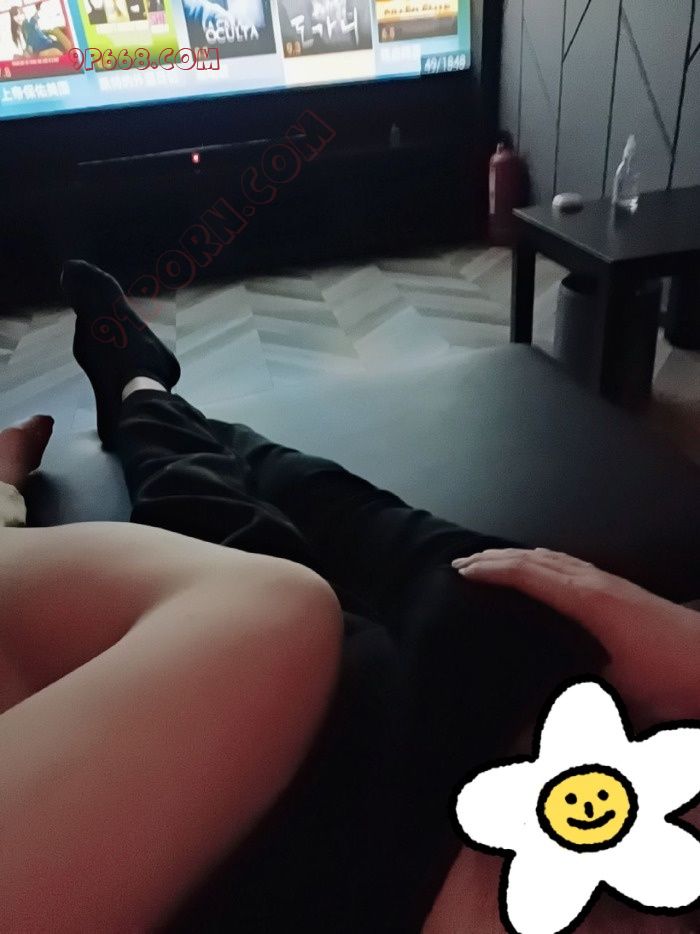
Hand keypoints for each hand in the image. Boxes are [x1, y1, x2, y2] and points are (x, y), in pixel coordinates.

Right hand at [452, 548, 699, 723]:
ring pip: (554, 557)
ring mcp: (610, 582)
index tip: (459, 572)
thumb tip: (521, 730)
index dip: (491, 570)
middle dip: (496, 557)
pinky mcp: (621, 589)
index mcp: (587, 599)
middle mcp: (595, 583)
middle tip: (461, 562)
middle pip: (537, 558)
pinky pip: (570, 564)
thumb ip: (567, 705)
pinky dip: (543, 562)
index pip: (528, 573)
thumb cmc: (672, 677)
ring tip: (491, 563)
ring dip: (518, 557)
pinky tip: (541, 573)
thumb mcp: (617, 694)